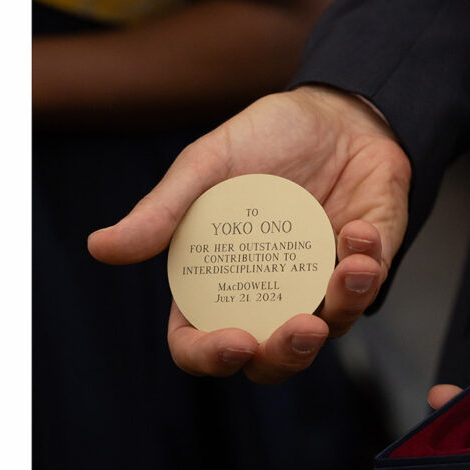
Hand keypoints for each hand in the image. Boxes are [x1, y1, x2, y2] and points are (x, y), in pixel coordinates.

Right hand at [87, 85, 410, 382]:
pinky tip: (360, 234)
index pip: (200, 340)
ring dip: (341, 308)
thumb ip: (164, 210)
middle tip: (299, 329)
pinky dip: (367, 266)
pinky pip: (368, 286)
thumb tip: (101, 248)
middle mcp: (267, 293)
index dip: (210, 355)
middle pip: (268, 359)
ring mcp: (318, 285)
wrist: (337, 110)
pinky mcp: (364, 266)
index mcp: (218, 280)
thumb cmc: (266, 137)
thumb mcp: (208, 165)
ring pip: (328, 329)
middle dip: (285, 356)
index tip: (233, 341)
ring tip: (349, 270)